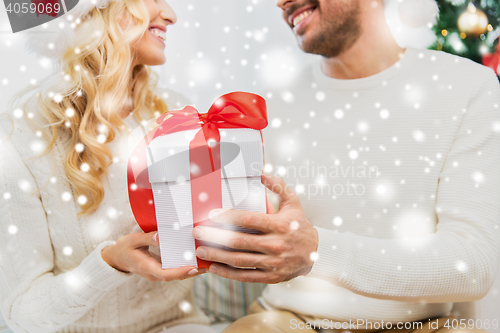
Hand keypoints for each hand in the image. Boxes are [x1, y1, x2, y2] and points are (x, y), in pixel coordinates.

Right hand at [101, 231, 206, 281]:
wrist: (115, 258)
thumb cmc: (123, 248)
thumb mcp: (132, 240)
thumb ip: (146, 238)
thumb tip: (160, 235)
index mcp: (146, 267)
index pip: (166, 274)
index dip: (181, 272)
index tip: (194, 267)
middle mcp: (153, 274)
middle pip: (176, 276)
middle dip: (192, 272)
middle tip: (208, 266)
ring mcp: (157, 273)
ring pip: (177, 275)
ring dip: (192, 271)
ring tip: (208, 264)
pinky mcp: (160, 269)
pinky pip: (174, 271)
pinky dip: (186, 267)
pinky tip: (197, 260)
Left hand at [192, 174, 318, 283]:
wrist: (316, 253)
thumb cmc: (300, 226)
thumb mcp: (293, 203)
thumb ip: (279, 187)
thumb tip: (262, 173)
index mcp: (279, 225)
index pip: (248, 220)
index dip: (228, 217)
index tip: (211, 214)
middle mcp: (275, 245)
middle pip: (239, 241)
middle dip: (215, 237)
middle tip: (198, 232)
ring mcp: (273, 263)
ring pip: (239, 260)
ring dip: (217, 255)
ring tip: (201, 250)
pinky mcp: (270, 277)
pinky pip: (245, 276)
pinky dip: (227, 273)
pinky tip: (214, 267)